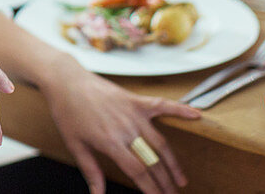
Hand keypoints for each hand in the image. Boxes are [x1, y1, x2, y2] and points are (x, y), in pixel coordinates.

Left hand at [40, 58, 199, 193]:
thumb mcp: (75, 146)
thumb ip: (91, 172)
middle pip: (153, 161)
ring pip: (161, 142)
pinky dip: (180, 109)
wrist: (67, 82)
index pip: (138, 172)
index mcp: (110, 142)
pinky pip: (163, 105)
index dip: (151, 189)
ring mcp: (133, 113)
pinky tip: (197, 114)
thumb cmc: (68, 114)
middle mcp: (126, 128)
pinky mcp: (136, 100)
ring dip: (173, 162)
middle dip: (165, 182)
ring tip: (181, 179)